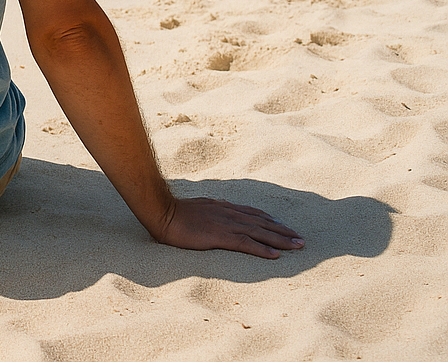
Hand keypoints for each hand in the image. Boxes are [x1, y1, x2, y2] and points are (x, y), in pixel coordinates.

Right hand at [150, 197, 303, 258]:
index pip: (254, 213)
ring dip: (281, 240)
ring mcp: (226, 224)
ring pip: (260, 232)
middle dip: (284, 231)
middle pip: (263, 223)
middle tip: (301, 239)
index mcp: (224, 207)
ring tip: (297, 246)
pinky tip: (275, 256)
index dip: (272, 220)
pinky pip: (246, 244)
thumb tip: (219, 213)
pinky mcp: (220, 236)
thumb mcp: (199, 207)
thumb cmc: (176, 212)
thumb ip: (213, 210)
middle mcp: (230, 213)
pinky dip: (262, 249)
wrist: (163, 213)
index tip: (285, 226)